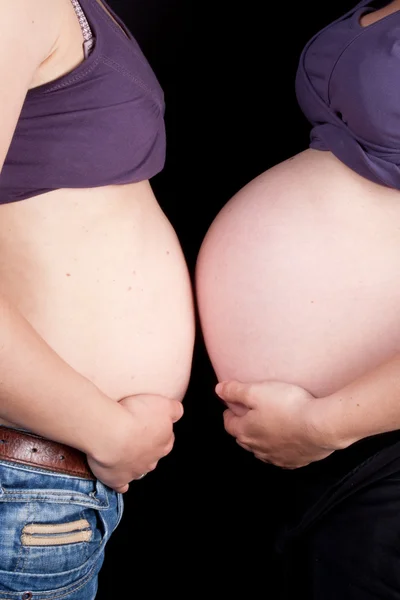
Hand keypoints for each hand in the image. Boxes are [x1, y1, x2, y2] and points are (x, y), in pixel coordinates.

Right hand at [87, 394, 182, 491]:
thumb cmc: (135, 416)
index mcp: (163, 444)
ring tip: (124, 452)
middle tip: (135, 434)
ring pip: (138, 469)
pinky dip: (120, 482)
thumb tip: (177, 412)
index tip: (151, 424)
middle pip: (153, 454)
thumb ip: (174, 409)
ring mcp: (134, 471)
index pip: (167, 439)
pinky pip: (121, 485)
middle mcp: (151, 460)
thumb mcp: (164, 404)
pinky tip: (118, 477)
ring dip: (133, 462)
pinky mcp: (117, 479)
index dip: (159, 431)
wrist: (111, 433)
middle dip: (146, 446)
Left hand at [216, 380, 337, 468]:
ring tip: (267, 427)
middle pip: (244, 438)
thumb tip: (219, 390)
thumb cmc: (288, 406)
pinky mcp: (296, 461)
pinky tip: (286, 442)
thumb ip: (236, 390)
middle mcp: (258, 448)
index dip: (229, 413)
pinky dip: (280, 449)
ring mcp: (277, 457)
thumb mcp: (257, 391)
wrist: (321, 427)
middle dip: (244, 427)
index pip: (229, 424)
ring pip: (262, 449)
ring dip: (261, 439)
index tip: (232, 407)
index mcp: (246, 431)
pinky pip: (282, 457)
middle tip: (248, 415)